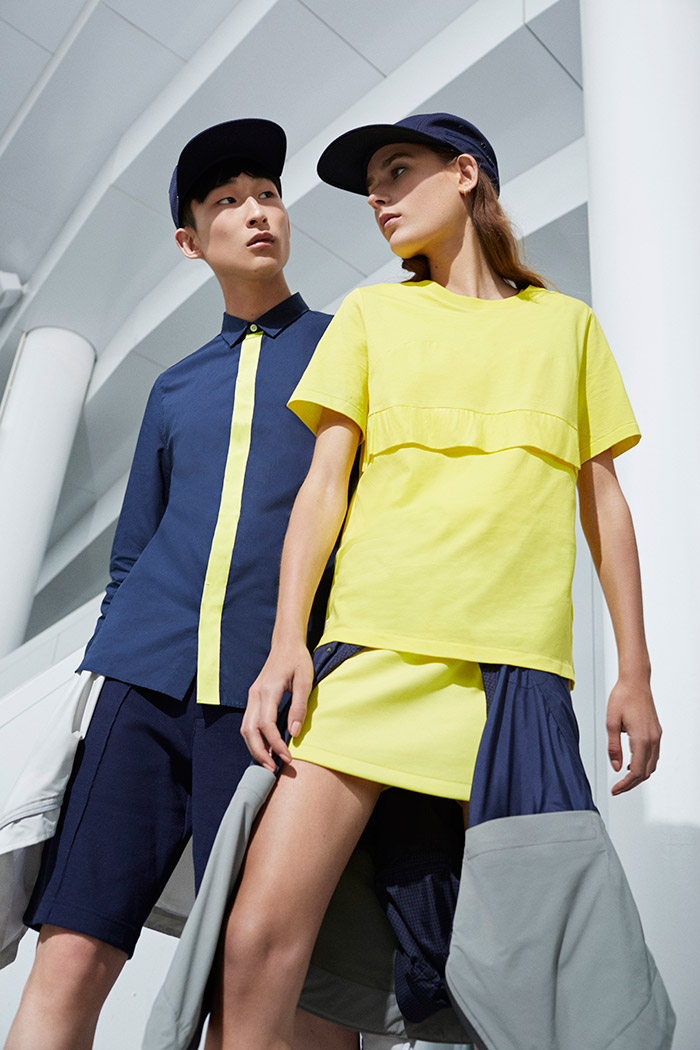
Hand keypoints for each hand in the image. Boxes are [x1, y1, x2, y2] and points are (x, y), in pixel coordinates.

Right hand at [242, 643, 312, 770]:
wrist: (286, 643)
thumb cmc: (298, 660)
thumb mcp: (305, 682)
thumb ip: (299, 708)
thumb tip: (294, 734)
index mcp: (268, 690)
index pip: (266, 725)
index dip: (275, 744)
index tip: (287, 757)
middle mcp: (255, 694)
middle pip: (249, 730)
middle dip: (259, 752)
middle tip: (271, 769)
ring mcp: (252, 696)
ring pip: (245, 728)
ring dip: (254, 747)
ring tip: (268, 762)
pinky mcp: (253, 698)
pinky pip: (248, 722)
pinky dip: (254, 738)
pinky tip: (266, 748)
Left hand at [606, 676, 661, 793]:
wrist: (635, 682)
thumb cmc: (623, 697)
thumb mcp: (611, 722)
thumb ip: (613, 747)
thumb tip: (616, 767)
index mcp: (642, 739)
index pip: (637, 772)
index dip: (626, 784)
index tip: (615, 789)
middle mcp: (653, 739)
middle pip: (646, 772)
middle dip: (632, 784)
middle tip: (618, 788)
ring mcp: (657, 736)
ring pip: (652, 765)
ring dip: (639, 775)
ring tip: (623, 778)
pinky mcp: (656, 732)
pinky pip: (653, 755)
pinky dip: (644, 764)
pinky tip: (632, 763)